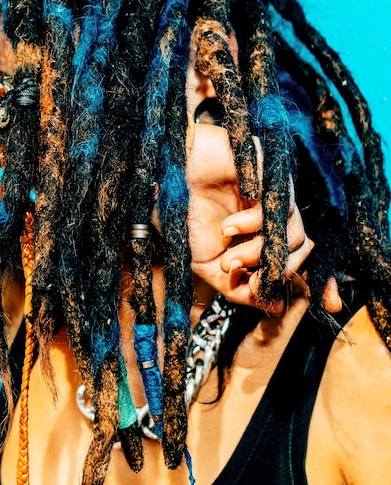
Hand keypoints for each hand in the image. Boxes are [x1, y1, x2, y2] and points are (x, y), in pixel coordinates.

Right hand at [185, 124, 339, 313]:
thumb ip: (238, 289)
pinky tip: (229, 227)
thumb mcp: (209, 266)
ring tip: (229, 259)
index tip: (306, 303)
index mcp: (265, 240)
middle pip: (299, 254)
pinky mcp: (273, 178)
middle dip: (271, 274)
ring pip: (293, 237)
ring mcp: (276, 199)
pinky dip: (253, 225)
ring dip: (258, 255)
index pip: (298, 264)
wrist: (174, 177)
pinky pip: (277, 210)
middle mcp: (276, 220)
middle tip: (237, 274)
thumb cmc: (189, 216)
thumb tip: (275, 307)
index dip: (311, 285)